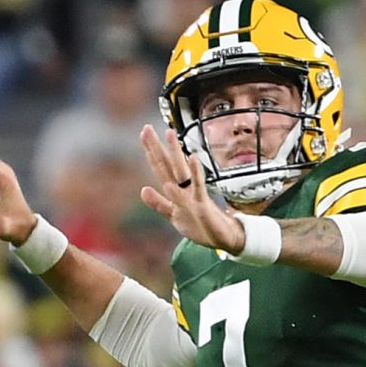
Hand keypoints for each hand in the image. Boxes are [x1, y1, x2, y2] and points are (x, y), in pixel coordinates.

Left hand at [138, 123, 245, 254]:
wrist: (222, 238)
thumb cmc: (199, 225)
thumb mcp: (174, 215)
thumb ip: (159, 203)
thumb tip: (143, 189)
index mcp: (175, 191)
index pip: (160, 168)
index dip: (151, 152)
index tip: (143, 134)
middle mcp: (183, 189)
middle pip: (167, 165)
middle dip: (156, 147)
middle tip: (146, 128)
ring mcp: (192, 194)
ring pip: (181, 171)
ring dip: (175, 152)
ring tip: (169, 133)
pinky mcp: (203, 203)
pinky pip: (198, 186)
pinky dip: (195, 173)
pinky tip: (192, 158)